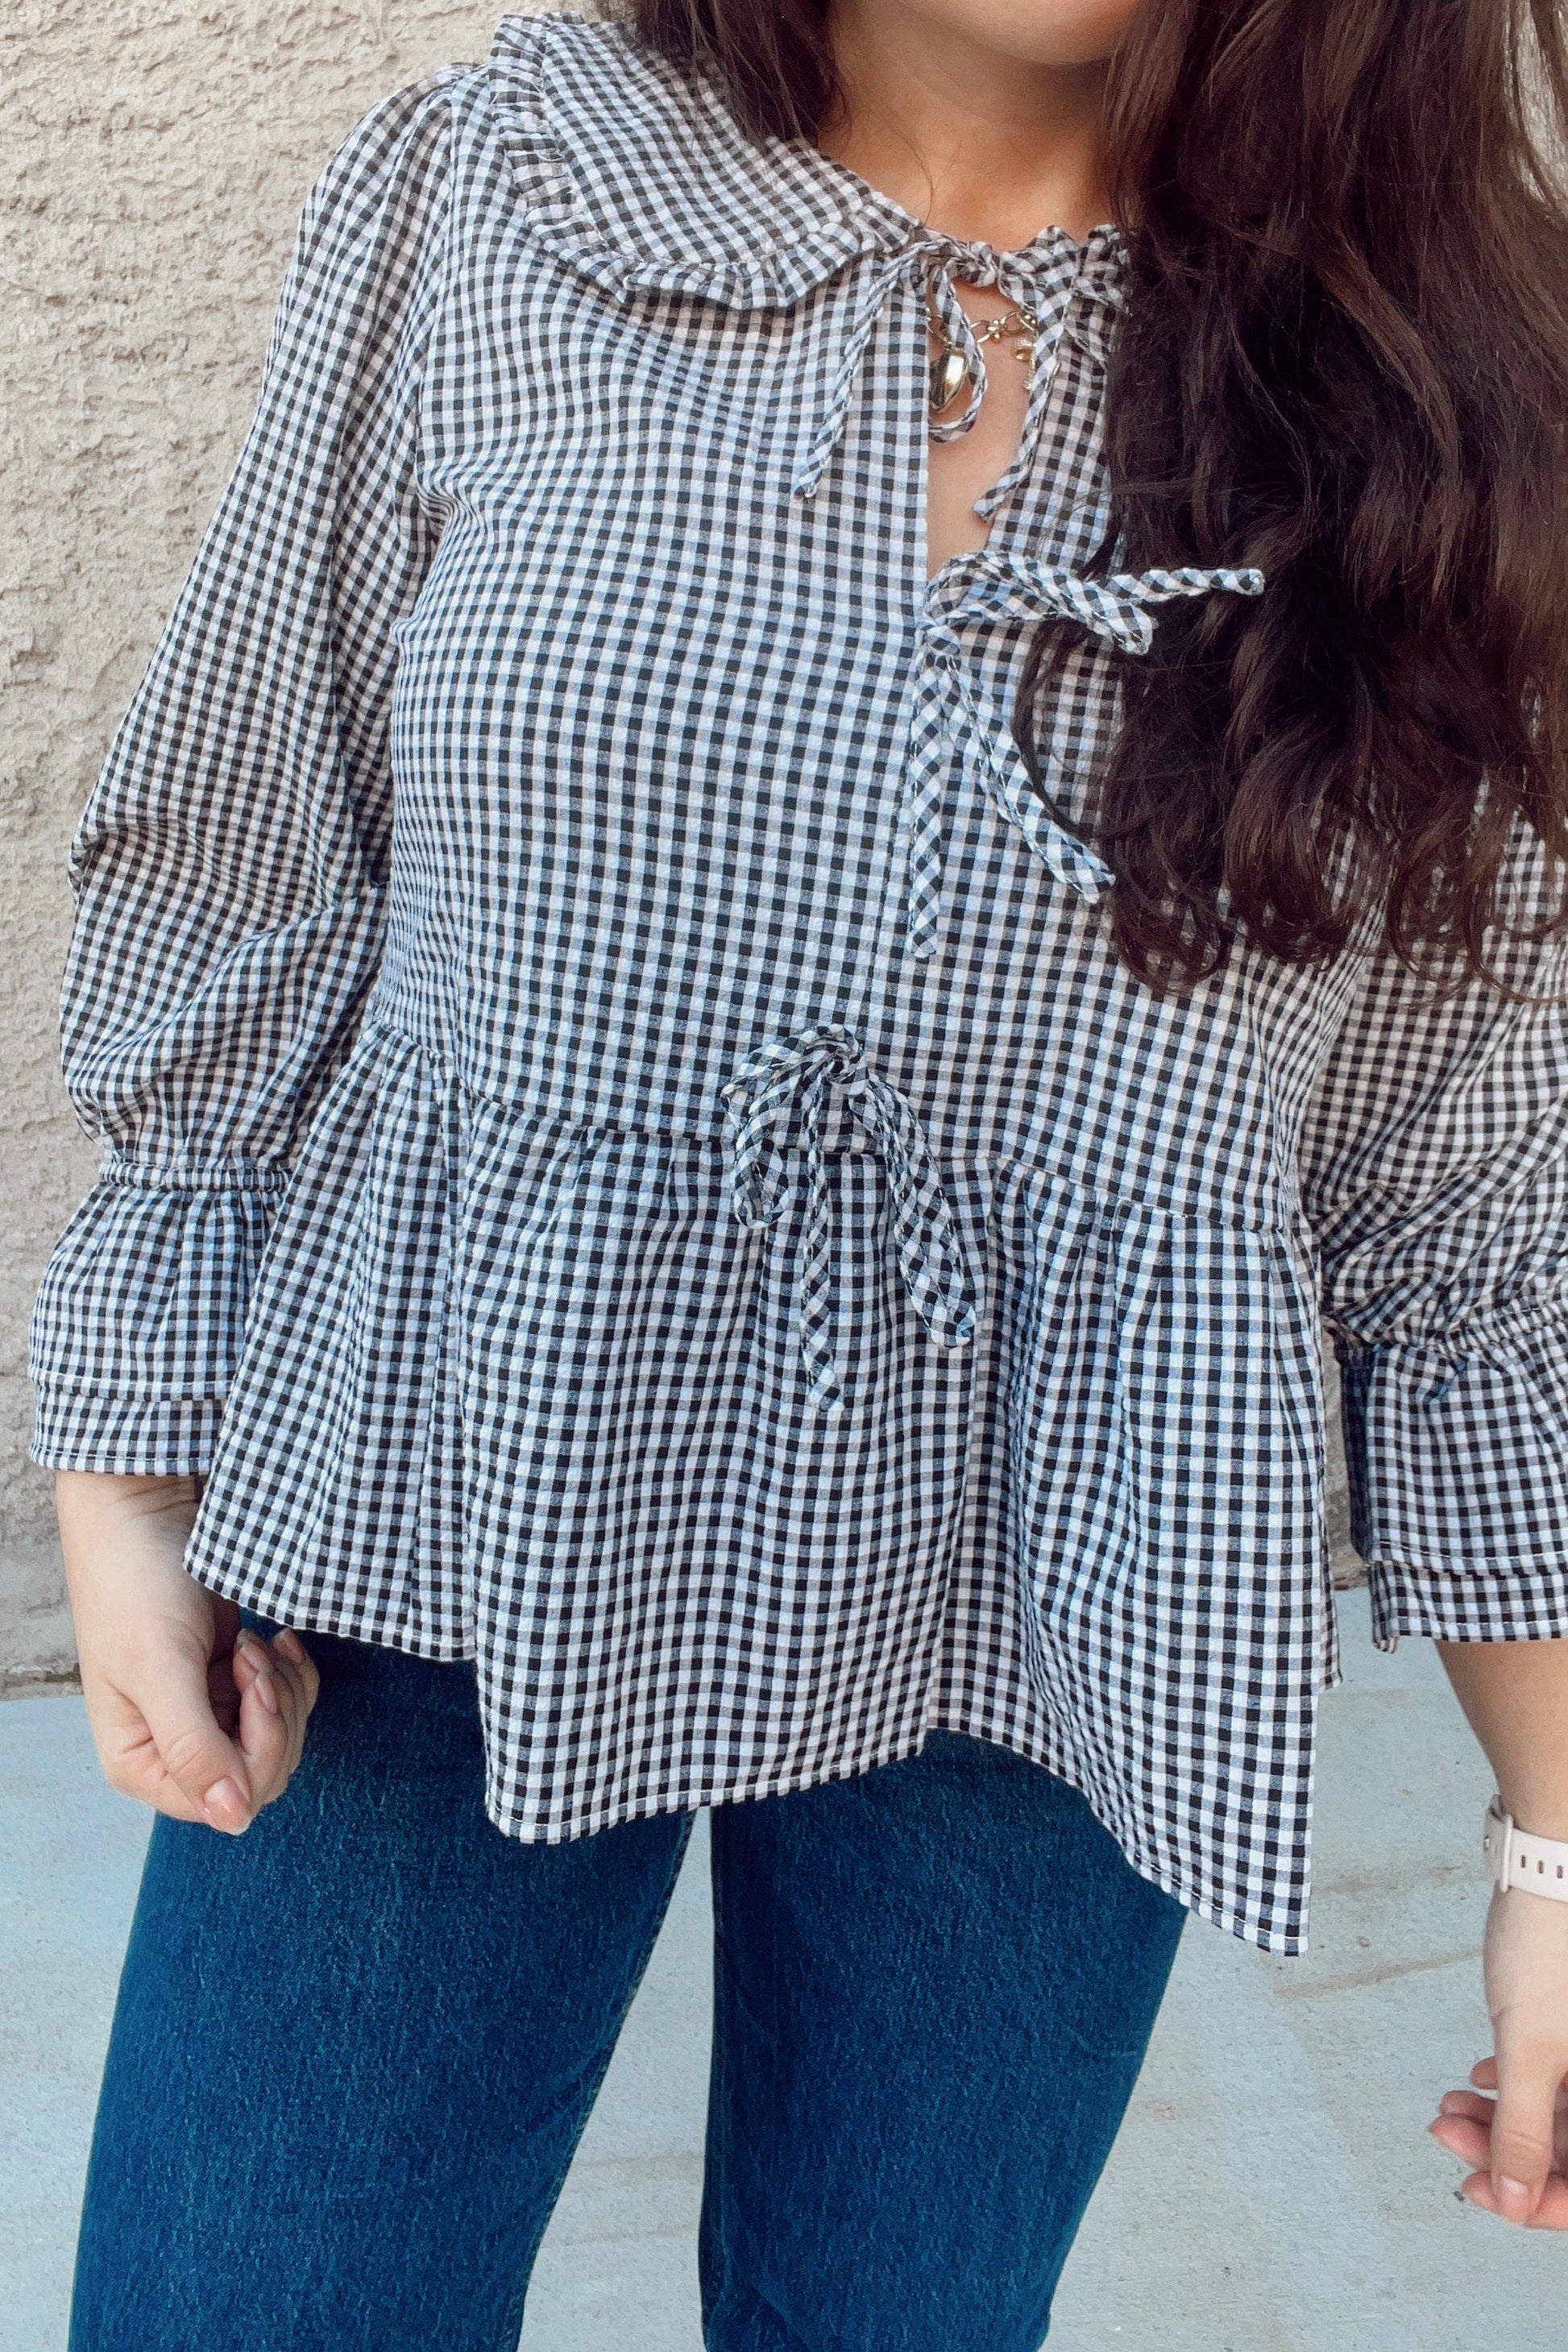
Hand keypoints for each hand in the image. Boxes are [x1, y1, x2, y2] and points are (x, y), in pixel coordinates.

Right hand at [56, 1470, 318, 1833]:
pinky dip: (291, 1670)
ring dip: (282, 1686)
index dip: (258, 1748)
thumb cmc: (135, 1585)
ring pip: (282, 1738)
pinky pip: (288, 1701)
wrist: (146, 1513)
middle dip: (274, 1713)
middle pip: (262, 1774)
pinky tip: (274, 1635)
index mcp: (139, 1763)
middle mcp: (174, 1749)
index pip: (226, 1800)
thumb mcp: (160, 1668)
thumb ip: (193, 1747)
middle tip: (252, 1652)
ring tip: (254, 1639)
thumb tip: (234, 1820)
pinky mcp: (232, 1682)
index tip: (253, 1680)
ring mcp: (207, 1715)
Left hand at [1429, 1886, 1567, 2225]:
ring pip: (1555, 2117)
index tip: (1474, 2191)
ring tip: (1448, 2107)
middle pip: (1567, 2154)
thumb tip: (1512, 2200)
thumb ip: (1523, 2130)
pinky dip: (1512, 2084)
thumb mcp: (1530, 2049)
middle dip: (1501, 2152)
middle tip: (1446, 2135)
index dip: (1533, 2203)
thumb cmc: (1549, 1947)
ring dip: (1499, 2118)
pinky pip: (1552, 2080)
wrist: (1551, 1868)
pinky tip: (1477, 2074)